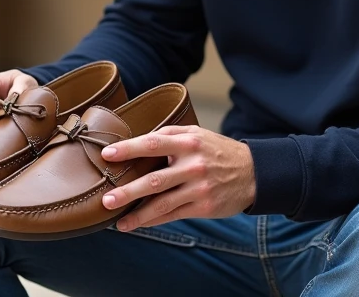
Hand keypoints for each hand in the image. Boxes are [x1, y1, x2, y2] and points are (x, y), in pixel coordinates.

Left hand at [98, 124, 256, 230]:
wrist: (253, 172)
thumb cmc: (217, 151)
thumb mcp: (197, 135)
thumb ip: (170, 136)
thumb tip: (135, 142)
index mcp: (189, 142)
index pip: (154, 143)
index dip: (129, 149)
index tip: (107, 155)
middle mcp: (193, 165)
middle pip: (154, 180)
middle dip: (128, 191)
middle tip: (106, 199)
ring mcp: (199, 188)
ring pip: (162, 204)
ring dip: (137, 214)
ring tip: (118, 222)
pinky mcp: (203, 206)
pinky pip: (173, 215)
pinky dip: (153, 220)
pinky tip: (138, 224)